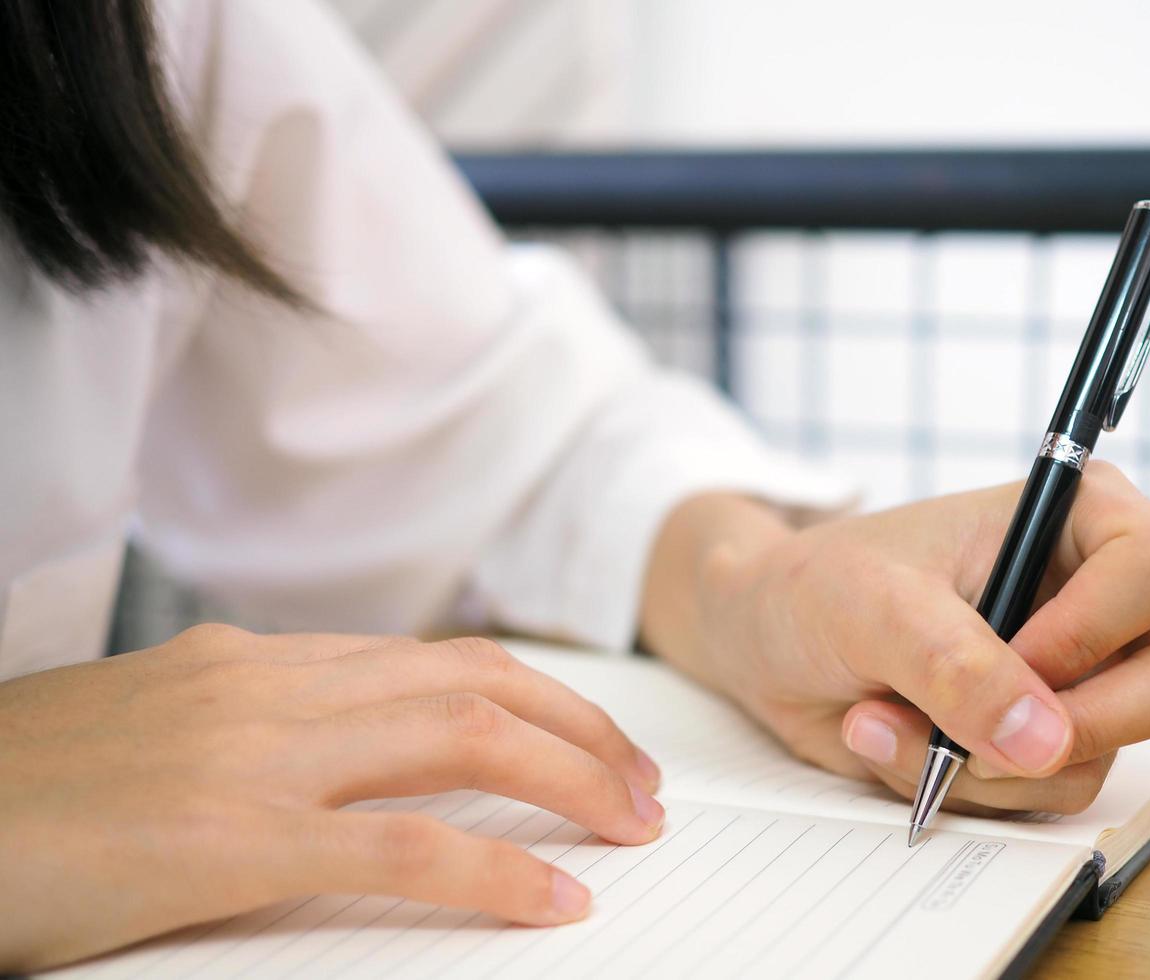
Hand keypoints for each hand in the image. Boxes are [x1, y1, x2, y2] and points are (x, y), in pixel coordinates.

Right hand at [0, 627, 663, 972]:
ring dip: (571, 777)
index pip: (439, 661)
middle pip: (476, 684)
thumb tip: (352, 759)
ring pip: (461, 737)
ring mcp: (251, 754)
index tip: (591, 738)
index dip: (537, 697)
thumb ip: (258, 729)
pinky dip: (493, 873)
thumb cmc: (23, 786)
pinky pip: (397, 847)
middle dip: (583, 729)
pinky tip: (553, 902)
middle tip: (645, 786)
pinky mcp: (221, 838)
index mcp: (258, 664)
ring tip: (633, 826)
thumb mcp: (159, 731)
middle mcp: (272, 688)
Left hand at [642, 462, 1149, 816]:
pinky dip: (964, 786)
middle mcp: (1101, 598)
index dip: (1097, 629)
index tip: (1013, 651)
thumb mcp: (873, 606)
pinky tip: (896, 741)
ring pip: (1100, 756)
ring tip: (886, 716)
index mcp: (1082, 518)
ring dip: (982, 762)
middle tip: (975, 726)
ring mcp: (1079, 677)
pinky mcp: (1041, 739)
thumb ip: (956, 664)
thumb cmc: (817, 585)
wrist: (764, 637)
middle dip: (1078, 722)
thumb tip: (1046, 741)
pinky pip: (1044, 795)